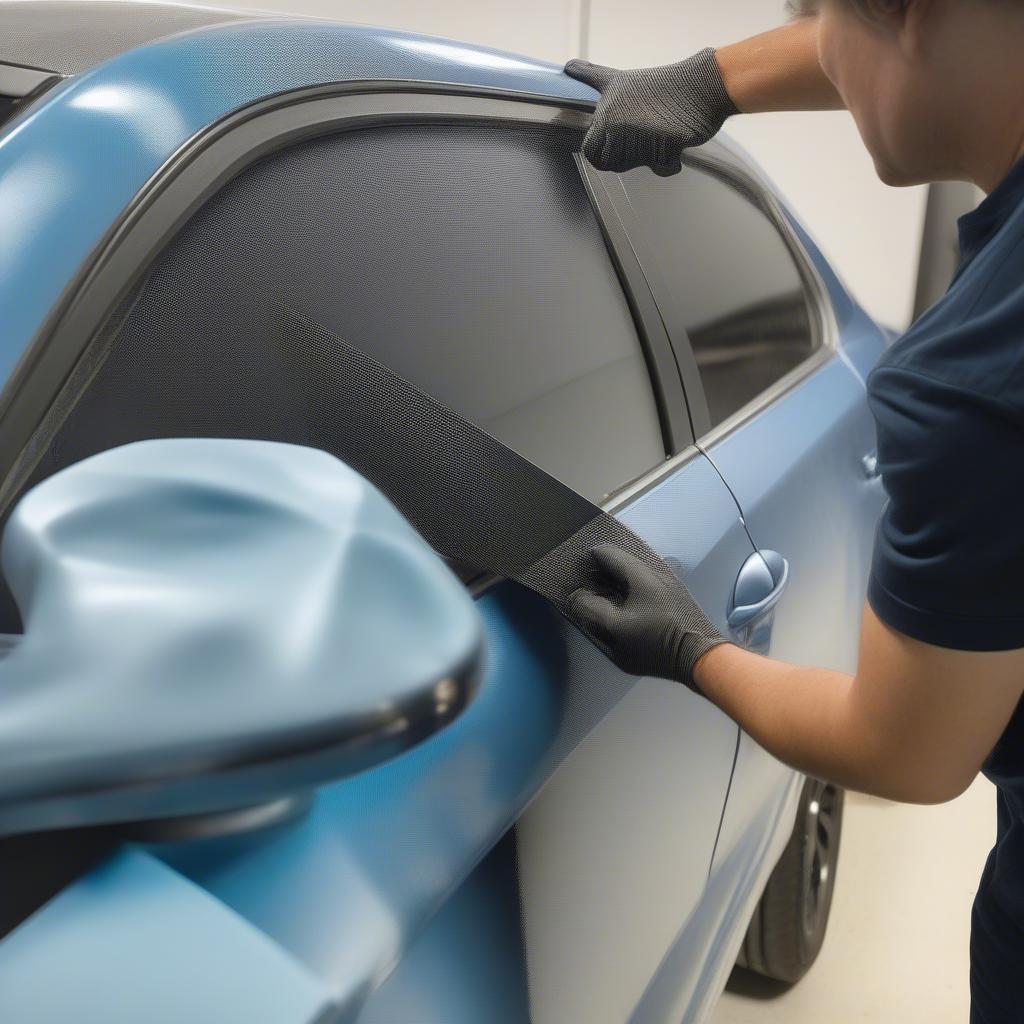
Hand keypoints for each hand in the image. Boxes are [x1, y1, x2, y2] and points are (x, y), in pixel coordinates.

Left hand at [564, 48, 737, 175]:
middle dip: (630, 156)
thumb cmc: (663, 86)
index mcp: (606, 112)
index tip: (618, 143)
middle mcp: (619, 124)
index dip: (604, 153)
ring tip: (661, 130)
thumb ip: (593, 77)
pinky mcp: (665, 145)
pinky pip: (662, 168)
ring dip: (652, 156)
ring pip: (639, 166)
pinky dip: (670, 161)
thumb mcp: (619, 79)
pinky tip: (675, 139)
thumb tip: (568, 66)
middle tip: (645, 134)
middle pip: (614, 164)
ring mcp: (641, 136)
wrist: (702, 85)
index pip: (591, 152)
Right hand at [566, 544, 728, 691]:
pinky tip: (624, 604)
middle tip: (584, 582)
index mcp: (641, 573)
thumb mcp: (616, 629)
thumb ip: (592, 609)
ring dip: (616, 580)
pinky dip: (629, 589)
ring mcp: (668, 582)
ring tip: (601, 594)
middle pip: (622, 561)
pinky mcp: (674, 596)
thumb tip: (577, 596)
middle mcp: (656, 570)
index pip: (608, 552)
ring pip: (634, 574)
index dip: (588, 558)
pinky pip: (644, 585)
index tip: (574, 568)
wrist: (699, 656)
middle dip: (601, 569)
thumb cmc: (656, 642)